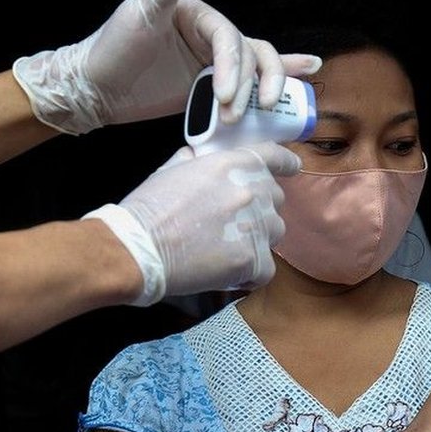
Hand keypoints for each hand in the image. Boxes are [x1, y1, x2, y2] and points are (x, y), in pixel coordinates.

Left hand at [13, 0, 320, 134]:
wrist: (94, 87)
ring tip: (260, 110)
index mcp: (197, 14)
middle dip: (250, 84)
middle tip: (236, 110)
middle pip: (250, 54)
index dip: (232, 67)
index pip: (229, 38)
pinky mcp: (210, 84)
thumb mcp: (140, 13)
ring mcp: (212, 60)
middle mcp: (210, 34)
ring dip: (262, 89)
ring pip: (256, 68)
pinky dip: (280, 73)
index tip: (224, 95)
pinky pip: (250, 78)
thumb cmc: (111, 47)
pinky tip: (307, 70)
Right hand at [84, 143, 300, 305]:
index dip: (286, 163)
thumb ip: (194, 161)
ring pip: (275, 234)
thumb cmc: (147, 209)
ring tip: (228, 251)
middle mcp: (252, 191)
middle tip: (231, 225)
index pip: (274, 156)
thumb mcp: (171, 169)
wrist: (137, 248)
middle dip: (259, 210)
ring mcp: (256, 226)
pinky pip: (267, 269)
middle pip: (275, 200)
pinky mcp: (253, 260)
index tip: (293, 169)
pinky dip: (252, 274)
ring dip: (258, 241)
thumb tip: (197, 158)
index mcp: (233, 164)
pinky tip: (231, 275)